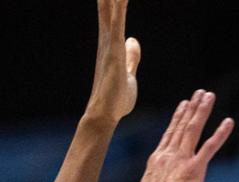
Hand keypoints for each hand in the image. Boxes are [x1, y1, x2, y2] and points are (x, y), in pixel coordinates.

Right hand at [87, 0, 140, 124]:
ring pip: (110, 11)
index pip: (112, 13)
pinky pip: (117, 24)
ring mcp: (109, 45)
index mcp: (111, 43)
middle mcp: (107, 40)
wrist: (106, 115)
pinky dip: (118, 8)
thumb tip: (132, 40)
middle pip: (108, 7)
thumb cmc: (116, 98)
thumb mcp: (128, 72)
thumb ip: (131, 56)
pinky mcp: (113, 52)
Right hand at [133, 92, 233, 181]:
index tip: (184, 105)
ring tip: (209, 96)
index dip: (178, 118)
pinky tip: (229, 122)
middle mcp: (169, 155)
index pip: (170, 134)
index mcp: (158, 161)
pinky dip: (220, 133)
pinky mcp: (194, 170)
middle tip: (200, 93)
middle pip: (182, 126)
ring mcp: (181, 160)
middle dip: (192, 108)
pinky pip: (210, 147)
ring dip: (202, 111)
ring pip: (193, 129)